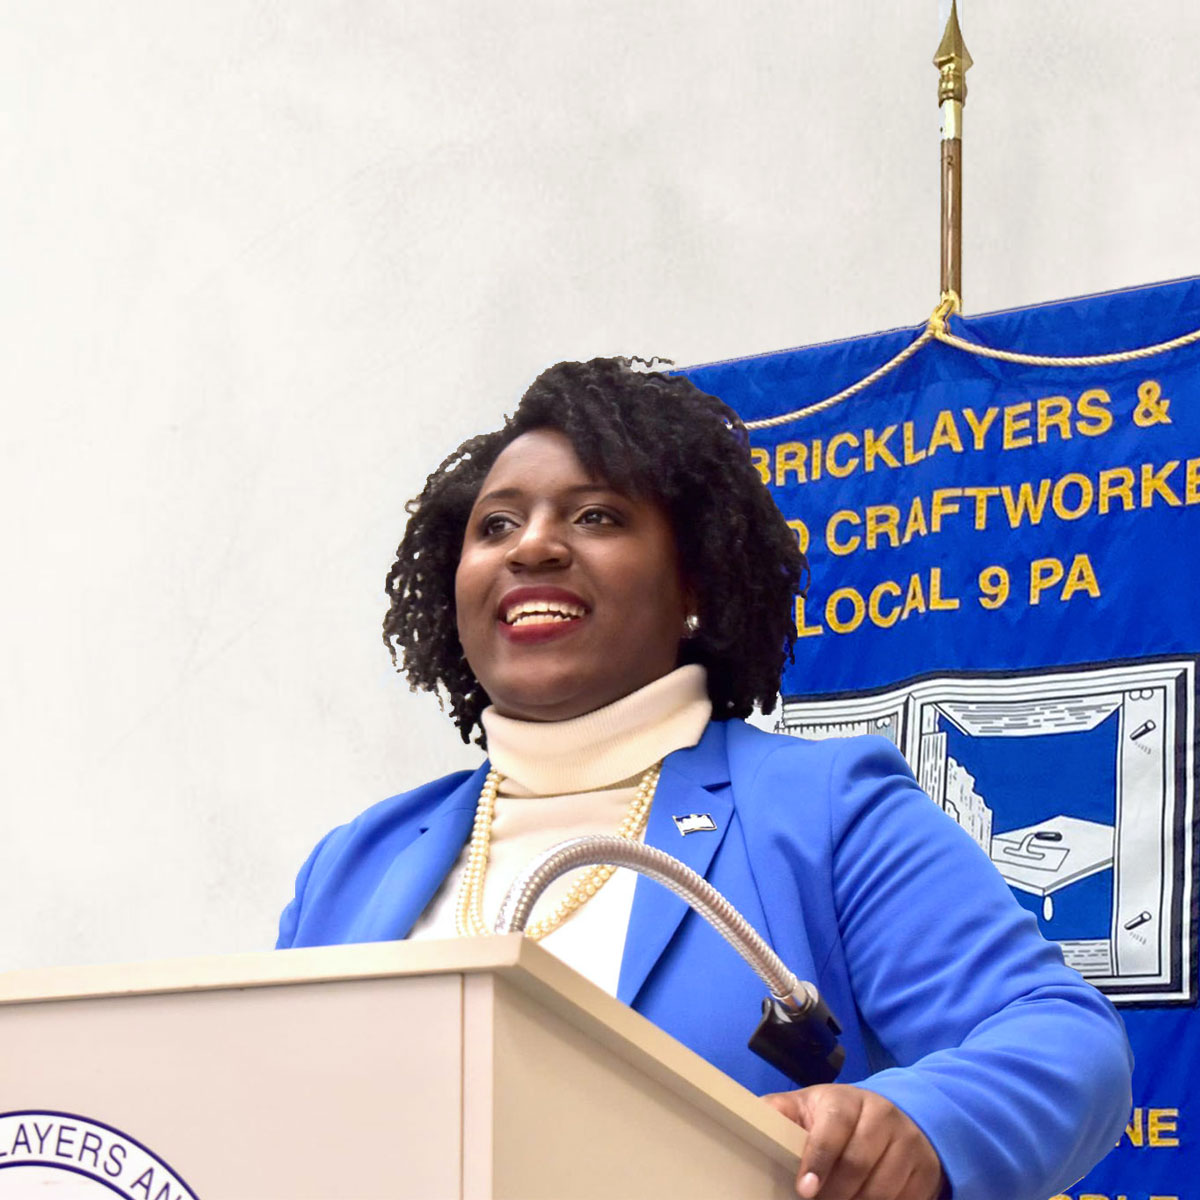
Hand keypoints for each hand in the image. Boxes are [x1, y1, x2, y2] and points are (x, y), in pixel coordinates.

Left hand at [763, 1084, 943, 1199]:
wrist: (891, 1118)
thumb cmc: (835, 1117)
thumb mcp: (807, 1107)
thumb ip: (779, 1113)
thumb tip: (747, 1119)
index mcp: (847, 1100)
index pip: (834, 1127)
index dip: (818, 1160)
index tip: (805, 1190)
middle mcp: (882, 1116)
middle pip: (858, 1163)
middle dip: (835, 1193)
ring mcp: (908, 1144)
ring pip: (882, 1188)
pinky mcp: (926, 1171)